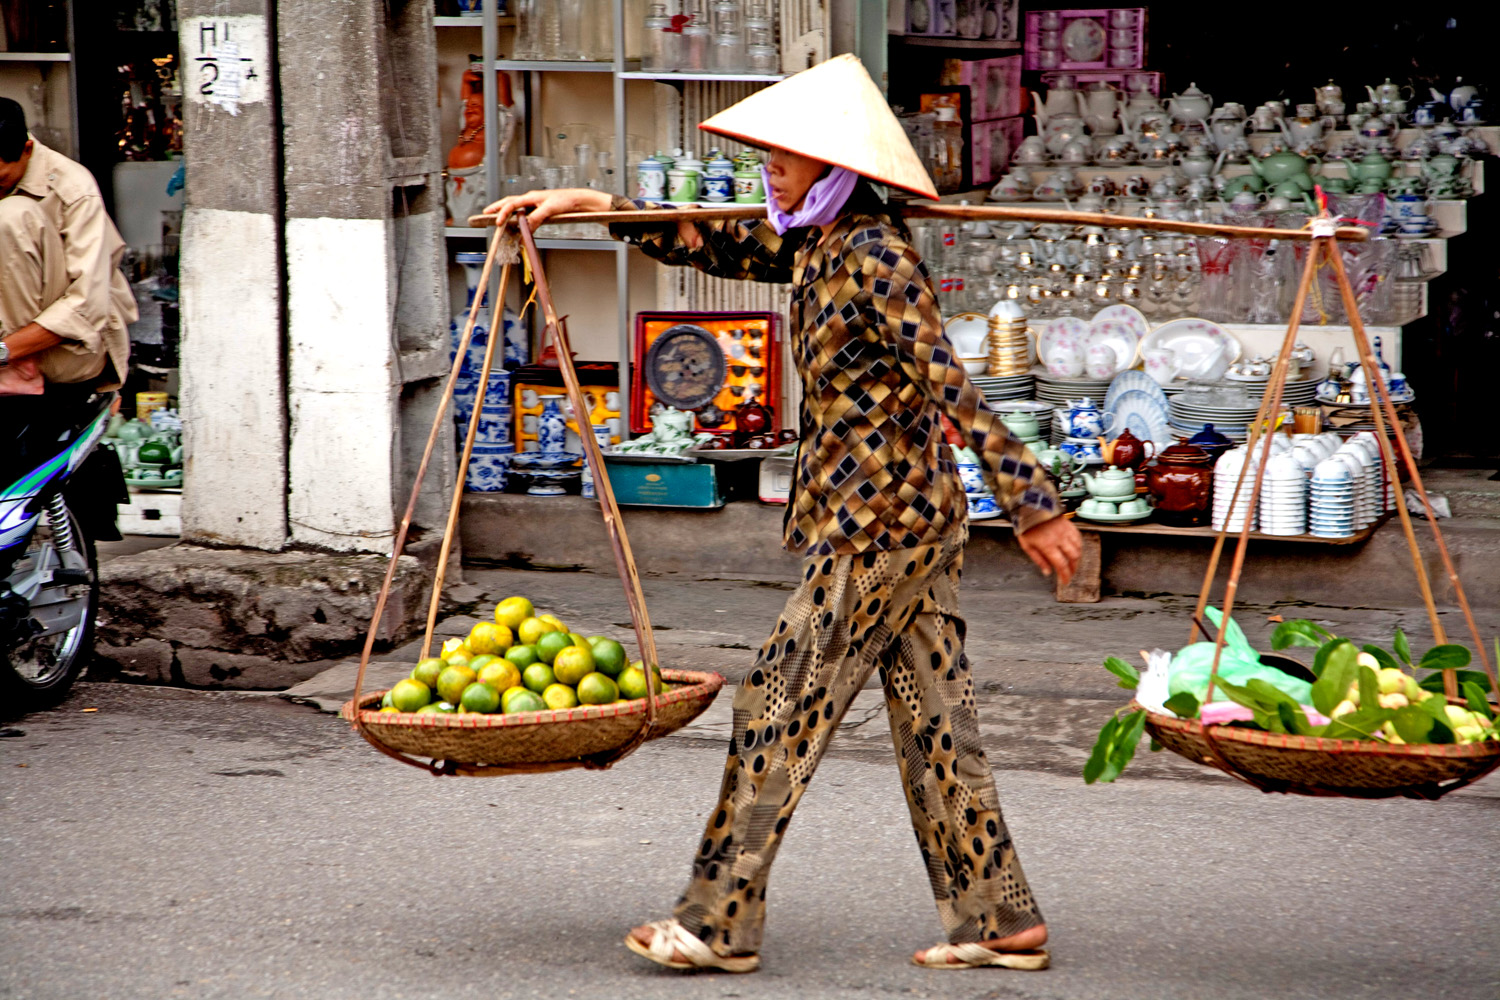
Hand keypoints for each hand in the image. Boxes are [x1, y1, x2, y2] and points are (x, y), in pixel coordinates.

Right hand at [481, 188, 612, 229]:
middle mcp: (531, 199)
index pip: (512, 204)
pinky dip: (517, 218)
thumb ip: (537, 217)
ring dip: (505, 212)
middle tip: (485, 213)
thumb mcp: (551, 209)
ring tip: (496, 218)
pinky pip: (524, 214)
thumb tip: (526, 226)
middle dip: (497, 208)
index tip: (498, 223)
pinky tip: (515, 224)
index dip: (503, 213)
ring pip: (516, 207)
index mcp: (531, 197)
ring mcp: (535, 204)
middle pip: (509, 202)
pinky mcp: (539, 210)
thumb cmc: (566, 201)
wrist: (578, 200)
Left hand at [1015, 515, 1081, 585]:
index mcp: (1048, 546)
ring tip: (1073, 563)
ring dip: (1077, 558)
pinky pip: (1078, 538)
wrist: (1031, 507)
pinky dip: (1079, 546)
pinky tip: (1075, 549)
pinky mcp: (1068, 525)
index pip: (1061, 565)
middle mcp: (1059, 539)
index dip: (1065, 575)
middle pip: (1073, 557)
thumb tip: (1048, 572)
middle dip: (1074, 568)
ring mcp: (1065, 531)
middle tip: (1070, 574)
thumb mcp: (1027, 545)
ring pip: (1078, 548)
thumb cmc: (1026, 526)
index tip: (1065, 581)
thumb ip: (1038, 560)